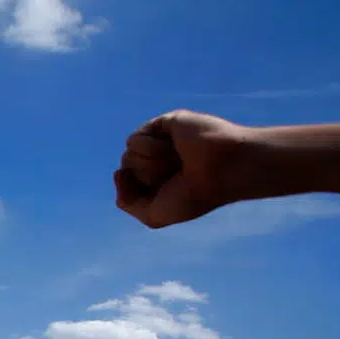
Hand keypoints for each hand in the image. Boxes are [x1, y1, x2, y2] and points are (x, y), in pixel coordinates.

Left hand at [114, 109, 250, 228]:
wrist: (221, 171)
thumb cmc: (194, 195)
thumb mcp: (154, 215)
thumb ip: (128, 201)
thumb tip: (118, 173)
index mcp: (158, 180)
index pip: (126, 182)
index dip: (137, 190)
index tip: (165, 190)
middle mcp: (158, 159)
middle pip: (125, 168)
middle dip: (146, 176)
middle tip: (177, 174)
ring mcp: (161, 140)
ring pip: (127, 154)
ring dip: (151, 164)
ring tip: (179, 160)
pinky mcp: (165, 123)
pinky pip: (133, 140)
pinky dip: (150, 149)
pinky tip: (175, 147)